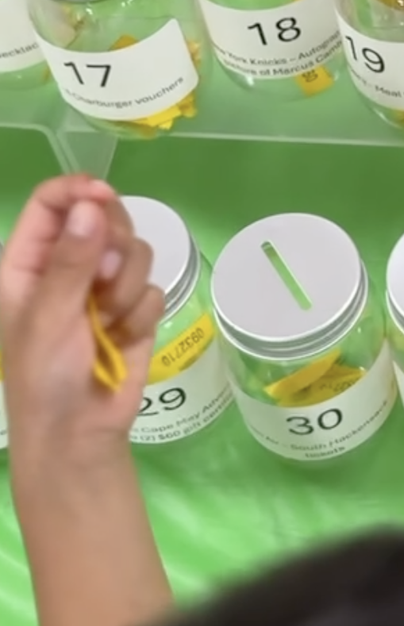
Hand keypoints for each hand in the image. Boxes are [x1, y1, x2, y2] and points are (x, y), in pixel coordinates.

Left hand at [0, 176, 163, 470]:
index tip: (104, 198)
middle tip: (102, 278)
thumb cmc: (45, 376)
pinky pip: (152, 287)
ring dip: (125, 288)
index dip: (79, 192)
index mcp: (29, 261)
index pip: (51, 203)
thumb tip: (92, 204)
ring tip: (107, 322)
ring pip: (135, 251)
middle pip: (104, 217)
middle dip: (112, 247)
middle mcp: (67, 265)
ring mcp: (103, 286)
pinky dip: (140, 315)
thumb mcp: (49, 316)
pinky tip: (122, 339)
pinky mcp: (134, 309)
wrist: (79, 434)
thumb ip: (71, 260)